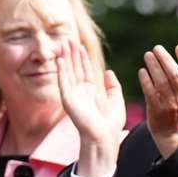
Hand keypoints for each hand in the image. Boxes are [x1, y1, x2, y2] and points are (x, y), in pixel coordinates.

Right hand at [56, 39, 124, 176]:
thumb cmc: (111, 123)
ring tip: (64, 45)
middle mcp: (80, 92)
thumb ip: (112, 86)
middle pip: (74, 68)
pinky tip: (61, 60)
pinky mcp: (68, 100)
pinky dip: (61, 71)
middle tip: (68, 39)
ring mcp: (73, 95)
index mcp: (90, 92)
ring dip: (65, 59)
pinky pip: (63, 83)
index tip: (79, 45)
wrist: (105, 137)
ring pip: (68, 72)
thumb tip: (108, 72)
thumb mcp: (116, 100)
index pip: (84, 71)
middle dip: (71, 54)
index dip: (81, 58)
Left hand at [140, 44, 177, 158]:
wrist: (175, 136)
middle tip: (157, 48)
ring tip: (148, 55)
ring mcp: (169, 103)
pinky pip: (150, 91)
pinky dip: (146, 79)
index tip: (177, 48)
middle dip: (166, 59)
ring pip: (161, 81)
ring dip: (154, 66)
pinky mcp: (156, 108)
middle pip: (175, 74)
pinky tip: (142, 71)